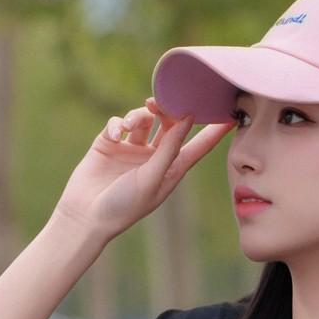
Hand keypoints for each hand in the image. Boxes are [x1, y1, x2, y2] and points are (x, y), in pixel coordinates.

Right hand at [56, 96, 235, 242]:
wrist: (85, 216)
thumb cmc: (124, 206)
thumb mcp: (152, 177)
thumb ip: (170, 147)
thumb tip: (189, 118)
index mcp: (171, 169)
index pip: (199, 146)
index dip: (215, 130)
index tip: (233, 113)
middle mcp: (154, 157)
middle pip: (171, 123)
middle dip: (167, 110)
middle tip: (159, 103)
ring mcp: (132, 149)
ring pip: (143, 118)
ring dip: (137, 116)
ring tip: (128, 127)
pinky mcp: (110, 143)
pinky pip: (118, 123)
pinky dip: (117, 124)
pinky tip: (114, 136)